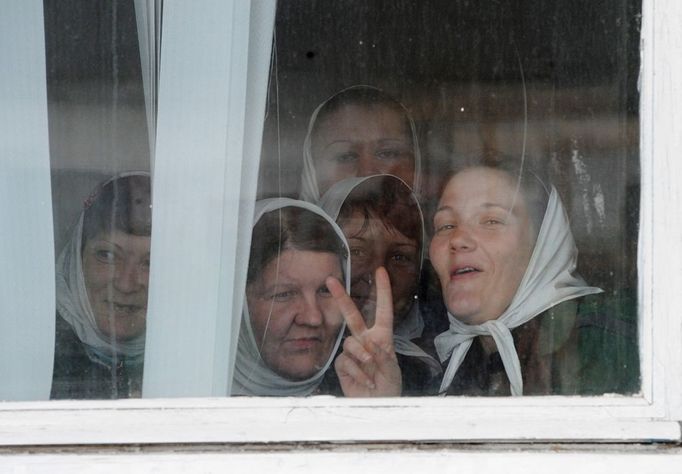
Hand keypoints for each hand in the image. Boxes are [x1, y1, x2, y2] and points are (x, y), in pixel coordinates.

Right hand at [326, 267, 401, 396]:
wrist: (378, 405)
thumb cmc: (389, 385)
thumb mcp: (392, 368)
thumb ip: (380, 353)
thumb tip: (366, 343)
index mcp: (382, 336)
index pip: (382, 309)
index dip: (382, 290)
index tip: (381, 271)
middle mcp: (365, 340)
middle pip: (352, 315)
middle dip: (342, 297)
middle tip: (330, 280)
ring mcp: (352, 352)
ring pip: (350, 342)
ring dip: (362, 354)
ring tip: (370, 366)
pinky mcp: (342, 365)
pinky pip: (345, 360)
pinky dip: (357, 371)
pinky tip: (365, 381)